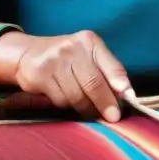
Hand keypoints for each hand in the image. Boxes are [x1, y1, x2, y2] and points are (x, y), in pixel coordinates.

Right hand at [12, 31, 133, 121]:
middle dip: (105, 104)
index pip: (109, 63)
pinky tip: (66, 99)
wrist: (29, 54)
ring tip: (88, 109)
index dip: (119, 81)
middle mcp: (72, 48)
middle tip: (112, 117)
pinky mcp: (40, 75)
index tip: (129, 97)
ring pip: (76, 96)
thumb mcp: (88, 57)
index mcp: (89, 41)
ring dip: (85, 108)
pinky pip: (60, 99)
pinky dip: (67, 105)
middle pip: (93, 83)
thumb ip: (107, 72)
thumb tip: (127, 95)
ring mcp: (55, 60)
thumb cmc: (67, 59)